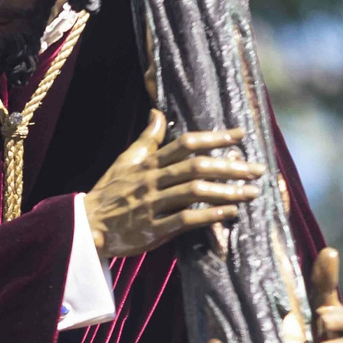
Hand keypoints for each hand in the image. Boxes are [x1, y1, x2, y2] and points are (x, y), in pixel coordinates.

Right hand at [82, 110, 263, 258]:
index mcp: (148, 162)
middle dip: (230, 166)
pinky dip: (209, 216)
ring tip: (251, 192)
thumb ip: (147, 139)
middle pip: (196, 166)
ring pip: (194, 191)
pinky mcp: (152, 229)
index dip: (215, 137)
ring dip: (226, 190)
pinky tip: (230, 213)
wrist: (85, 225)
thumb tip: (157, 113)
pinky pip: (184, 219)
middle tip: (257, 169)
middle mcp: (152, 180)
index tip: (241, 134)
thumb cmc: (110, 192)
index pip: (186, 143)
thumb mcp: (126, 160)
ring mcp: (152, 204)